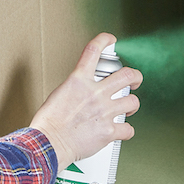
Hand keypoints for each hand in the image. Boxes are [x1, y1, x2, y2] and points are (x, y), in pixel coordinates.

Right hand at [29, 32, 141, 170]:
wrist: (48, 144)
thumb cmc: (48, 123)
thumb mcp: (58, 94)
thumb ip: (76, 88)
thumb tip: (83, 91)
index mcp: (79, 81)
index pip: (93, 50)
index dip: (105, 40)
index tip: (111, 39)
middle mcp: (95, 93)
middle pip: (127, 75)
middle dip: (135, 77)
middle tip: (135, 80)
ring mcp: (104, 111)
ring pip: (132, 101)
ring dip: (132, 105)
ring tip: (128, 108)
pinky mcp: (108, 130)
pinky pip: (128, 129)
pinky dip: (126, 131)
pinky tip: (122, 131)